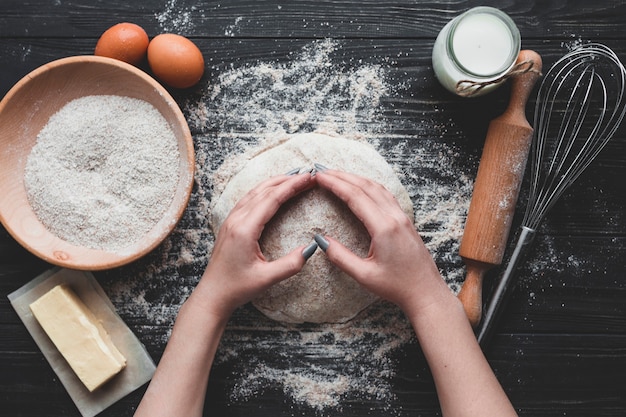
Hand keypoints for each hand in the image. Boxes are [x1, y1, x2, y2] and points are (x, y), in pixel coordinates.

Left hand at [196, 171, 316, 317]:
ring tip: (295, 177)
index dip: (292, 186)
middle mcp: (236, 220)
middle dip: (287, 179)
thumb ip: (291, 264)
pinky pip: (249, 199)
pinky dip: (265, 190)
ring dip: (276, 182)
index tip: (309, 177)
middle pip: (264, 190)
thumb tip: (311, 247)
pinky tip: (273, 190)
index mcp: (245, 229)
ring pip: (255, 192)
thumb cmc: (236, 288)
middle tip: (308, 174)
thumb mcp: (266, 279)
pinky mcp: (230, 224)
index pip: (272, 198)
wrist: (212, 295)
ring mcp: (231, 220)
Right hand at [314, 168, 448, 315]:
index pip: (354, 196)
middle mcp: (394, 217)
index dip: (334, 183)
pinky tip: (361, 186)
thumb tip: (321, 240)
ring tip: (336, 174)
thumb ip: (340, 256)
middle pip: (364, 186)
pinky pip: (385, 195)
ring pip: (376, 187)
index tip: (318, 176)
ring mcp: (402, 217)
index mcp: (383, 227)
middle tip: (321, 170)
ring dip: (355, 178)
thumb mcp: (364, 275)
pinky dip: (369, 185)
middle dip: (341, 176)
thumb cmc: (397, 287)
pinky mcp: (405, 221)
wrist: (426, 292)